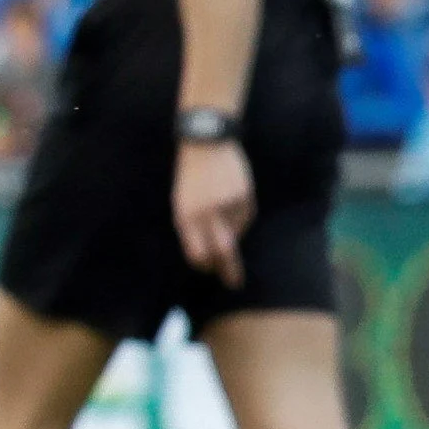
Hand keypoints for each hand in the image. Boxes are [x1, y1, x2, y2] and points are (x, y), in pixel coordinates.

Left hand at [173, 137, 253, 286]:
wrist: (207, 144)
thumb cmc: (190, 178)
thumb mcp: (181, 203)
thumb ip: (192, 226)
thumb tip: (207, 253)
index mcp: (185, 216)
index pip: (197, 253)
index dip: (203, 264)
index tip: (209, 270)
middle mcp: (207, 214)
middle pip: (223, 251)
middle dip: (229, 270)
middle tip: (234, 283)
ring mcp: (228, 205)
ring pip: (236, 232)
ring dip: (232, 231)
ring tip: (221, 209)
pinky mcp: (246, 196)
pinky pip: (246, 218)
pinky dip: (240, 217)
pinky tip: (232, 200)